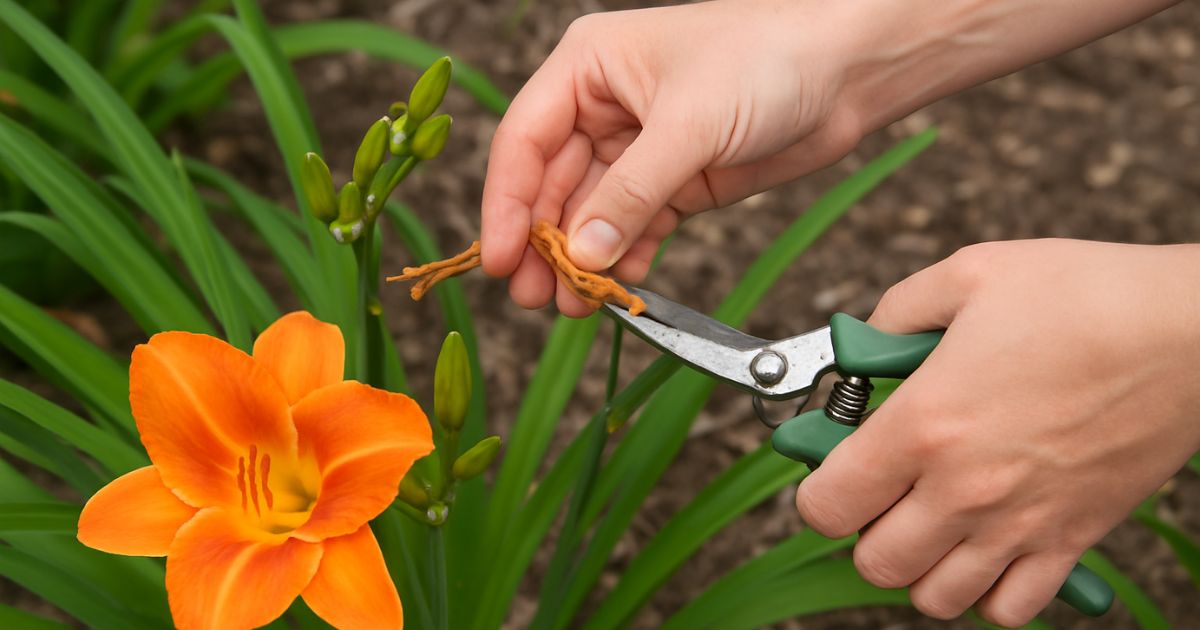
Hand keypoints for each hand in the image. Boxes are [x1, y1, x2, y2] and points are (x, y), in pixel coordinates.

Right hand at [480, 0, 862, 314]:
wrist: (849, 69)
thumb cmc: (768, 58)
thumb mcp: (688, 126)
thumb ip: (630, 195)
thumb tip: (581, 256)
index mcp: (587, 68)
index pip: (524, 141)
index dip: (507, 204)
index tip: (501, 260)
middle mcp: (603, 106)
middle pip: (552, 185)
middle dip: (546, 243)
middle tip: (535, 297)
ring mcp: (641, 148)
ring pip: (593, 214)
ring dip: (584, 260)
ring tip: (575, 304)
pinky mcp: (678, 181)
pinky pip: (637, 227)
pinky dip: (628, 258)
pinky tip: (621, 288)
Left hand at [795, 240, 1199, 625]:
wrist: (1191, 329)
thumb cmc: (1085, 296)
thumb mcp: (969, 274)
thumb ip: (896, 310)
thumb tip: (866, 342)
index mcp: (925, 424)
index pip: (827, 505)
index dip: (817, 488)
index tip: (833, 463)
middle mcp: (965, 489)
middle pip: (873, 563)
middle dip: (864, 529)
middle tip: (884, 488)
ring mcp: (1021, 523)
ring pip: (934, 596)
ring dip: (919, 565)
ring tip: (931, 519)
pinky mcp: (1073, 538)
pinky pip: (1011, 609)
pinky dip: (988, 592)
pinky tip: (987, 545)